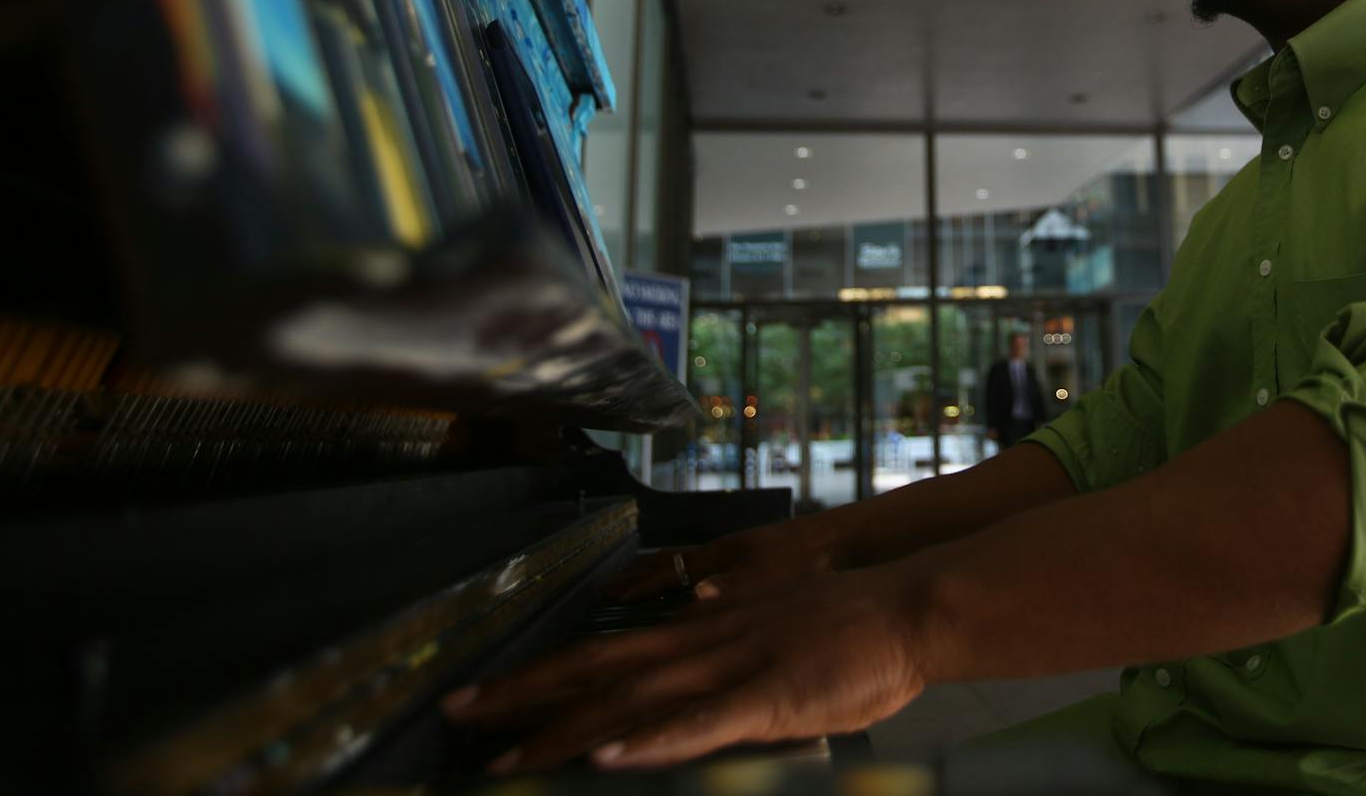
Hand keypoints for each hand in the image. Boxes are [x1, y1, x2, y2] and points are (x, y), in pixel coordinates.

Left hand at [442, 566, 930, 772]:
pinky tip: (607, 756)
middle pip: (595, 672)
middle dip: (521, 699)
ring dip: (562, 731)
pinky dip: (650, 741)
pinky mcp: (766, 698)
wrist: (909, 606)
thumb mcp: (772, 625)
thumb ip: (727, 637)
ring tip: (505, 759)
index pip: (603, 654)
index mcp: (702, 631)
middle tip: (455, 719)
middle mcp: (701, 643)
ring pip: (630, 703)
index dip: (540, 675)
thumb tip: (692, 630)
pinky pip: (699, 724)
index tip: (485, 697)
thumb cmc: (851, 626)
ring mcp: (730, 669)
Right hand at [606, 510, 848, 601]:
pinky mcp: (765, 563)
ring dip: (670, 580)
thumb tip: (690, 600)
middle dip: (643, 577)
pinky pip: (718, 573)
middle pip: (674, 563)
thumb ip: (729, 594)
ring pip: (695, 568)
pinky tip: (701, 600)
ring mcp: (746, 557)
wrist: (850, 543)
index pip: (667, 569)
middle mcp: (728, 554)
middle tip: (614, 587)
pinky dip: (700, 585)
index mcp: (721, 555)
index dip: (638, 585)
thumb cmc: (807, 562)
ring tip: (648, 590)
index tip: (610, 595)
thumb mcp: (764, 582)